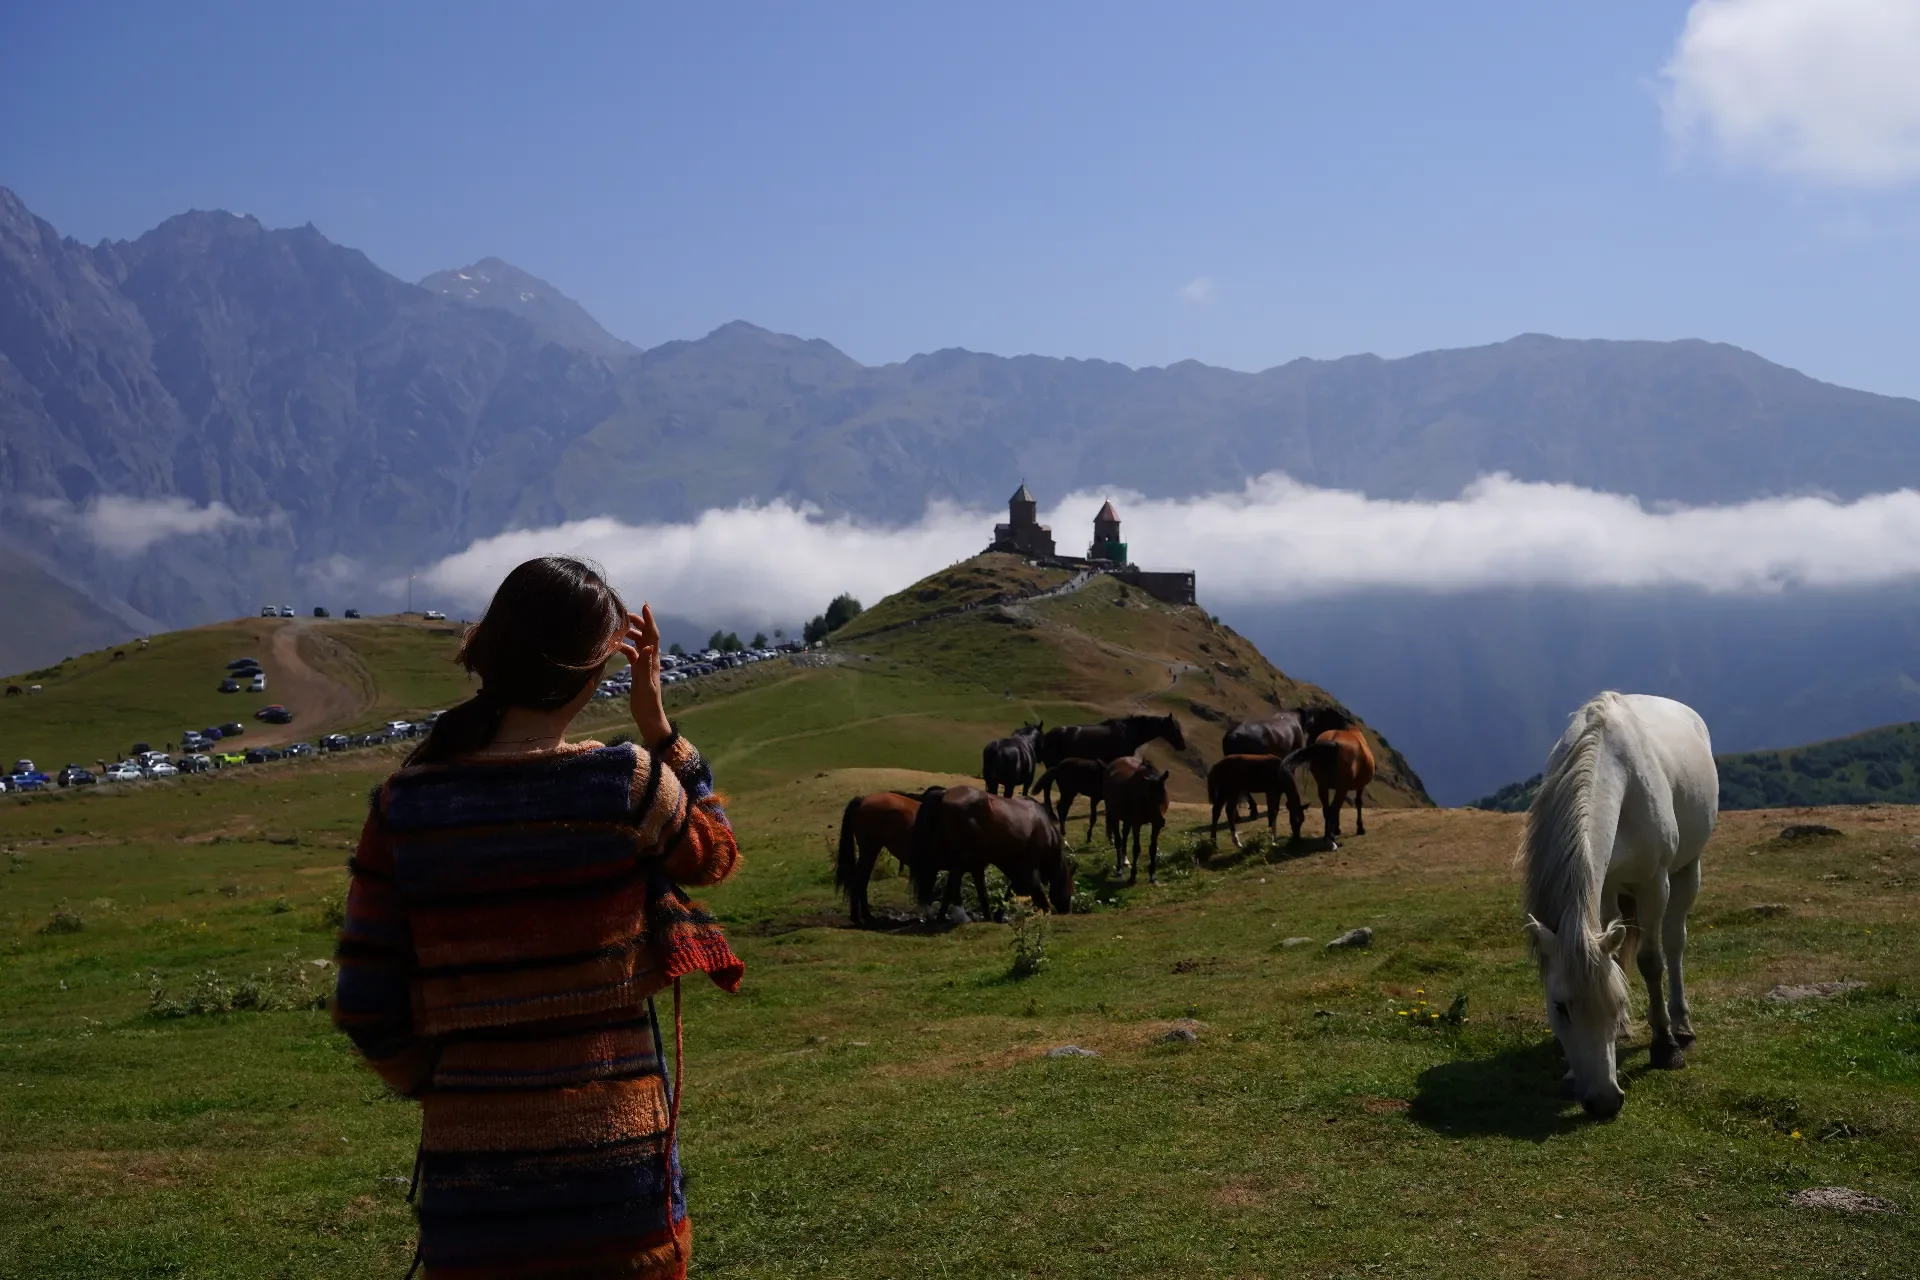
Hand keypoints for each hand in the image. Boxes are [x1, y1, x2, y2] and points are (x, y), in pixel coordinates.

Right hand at [614, 604, 671, 746]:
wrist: (648, 716)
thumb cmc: (647, 702)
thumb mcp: (645, 683)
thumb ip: (645, 665)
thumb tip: (648, 646)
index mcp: (653, 660)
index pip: (653, 635)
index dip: (649, 620)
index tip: (645, 605)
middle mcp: (650, 660)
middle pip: (646, 636)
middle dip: (639, 623)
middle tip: (626, 615)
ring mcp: (644, 665)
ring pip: (639, 644)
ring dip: (631, 634)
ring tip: (620, 628)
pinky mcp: (638, 672)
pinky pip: (632, 655)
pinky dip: (626, 648)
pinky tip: (616, 647)